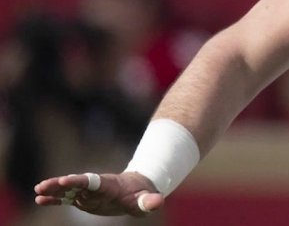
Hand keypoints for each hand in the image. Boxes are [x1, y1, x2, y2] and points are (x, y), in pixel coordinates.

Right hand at [34, 171, 163, 216]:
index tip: (65, 179)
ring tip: (37, 191)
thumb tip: (157, 202)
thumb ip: (150, 201)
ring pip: (68, 190)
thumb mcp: (147, 199)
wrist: (137, 189)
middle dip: (60, 184)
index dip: (79, 180)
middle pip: (76, 184)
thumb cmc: (142, 194)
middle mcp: (95, 187)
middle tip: (42, 185)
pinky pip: (66, 199)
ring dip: (53, 190)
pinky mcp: (84, 199)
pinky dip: (54, 199)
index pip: (92, 181)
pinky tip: (40, 200)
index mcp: (109, 185)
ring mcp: (88, 192)